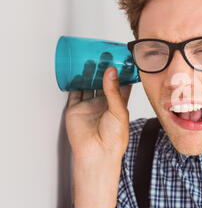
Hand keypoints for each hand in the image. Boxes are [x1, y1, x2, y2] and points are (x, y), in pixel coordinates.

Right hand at [65, 53, 132, 207]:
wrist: (97, 153)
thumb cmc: (114, 138)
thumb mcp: (118, 111)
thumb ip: (113, 90)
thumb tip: (110, 71)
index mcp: (118, 105)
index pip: (121, 85)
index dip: (122, 72)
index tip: (122, 58)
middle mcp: (104, 104)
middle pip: (103, 82)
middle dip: (103, 69)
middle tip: (104, 54)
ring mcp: (89, 106)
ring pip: (88, 84)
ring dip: (89, 73)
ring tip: (91, 58)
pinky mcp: (76, 109)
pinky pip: (74, 92)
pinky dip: (74, 82)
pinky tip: (75, 71)